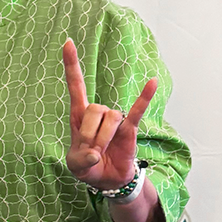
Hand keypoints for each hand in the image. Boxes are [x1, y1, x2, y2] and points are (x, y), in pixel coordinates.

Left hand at [62, 38, 156, 189]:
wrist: (107, 179)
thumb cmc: (88, 166)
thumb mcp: (76, 166)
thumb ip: (81, 160)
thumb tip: (95, 154)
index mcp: (79, 115)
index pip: (75, 84)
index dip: (71, 64)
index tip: (68, 42)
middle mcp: (97, 112)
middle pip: (95, 109)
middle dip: (91, 134)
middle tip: (91, 152)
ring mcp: (115, 118)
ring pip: (111, 118)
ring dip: (104, 138)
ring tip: (102, 152)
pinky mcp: (130, 128)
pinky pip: (138, 110)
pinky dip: (145, 96)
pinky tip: (152, 82)